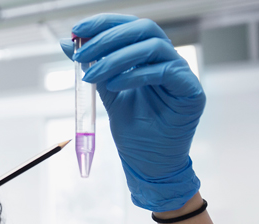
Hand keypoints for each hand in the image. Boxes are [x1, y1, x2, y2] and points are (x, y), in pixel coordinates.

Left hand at [61, 14, 203, 211]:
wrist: (148, 164)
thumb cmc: (135, 132)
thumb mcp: (107, 94)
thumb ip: (92, 67)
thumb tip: (67, 44)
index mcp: (149, 58)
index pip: (130, 28)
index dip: (104, 24)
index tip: (76, 31)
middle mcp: (168, 60)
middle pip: (143, 30)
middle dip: (107, 38)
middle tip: (81, 54)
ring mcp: (182, 74)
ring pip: (153, 46)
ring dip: (116, 57)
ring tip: (92, 75)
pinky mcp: (192, 91)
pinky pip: (166, 71)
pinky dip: (136, 75)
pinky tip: (115, 86)